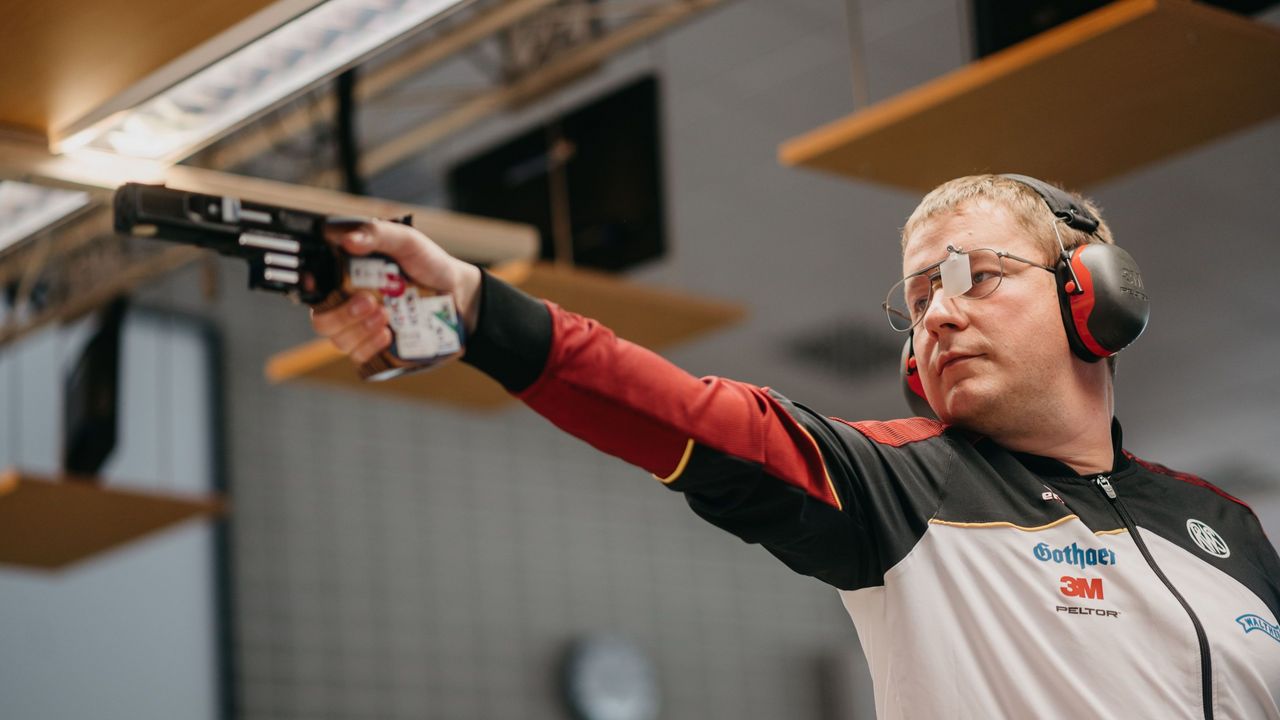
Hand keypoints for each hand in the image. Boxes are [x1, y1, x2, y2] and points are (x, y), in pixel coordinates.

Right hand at [310, 219, 481, 363]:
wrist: (459, 294)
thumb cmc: (429, 264)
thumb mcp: (406, 241)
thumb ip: (378, 235)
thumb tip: (349, 239)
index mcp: (347, 275)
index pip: (313, 286)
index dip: (309, 289)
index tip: (324, 286)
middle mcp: (348, 302)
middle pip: (321, 319)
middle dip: (341, 314)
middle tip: (369, 302)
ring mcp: (362, 327)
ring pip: (337, 339)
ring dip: (358, 329)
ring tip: (385, 316)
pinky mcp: (377, 347)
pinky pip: (358, 356)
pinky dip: (369, 346)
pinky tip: (388, 334)